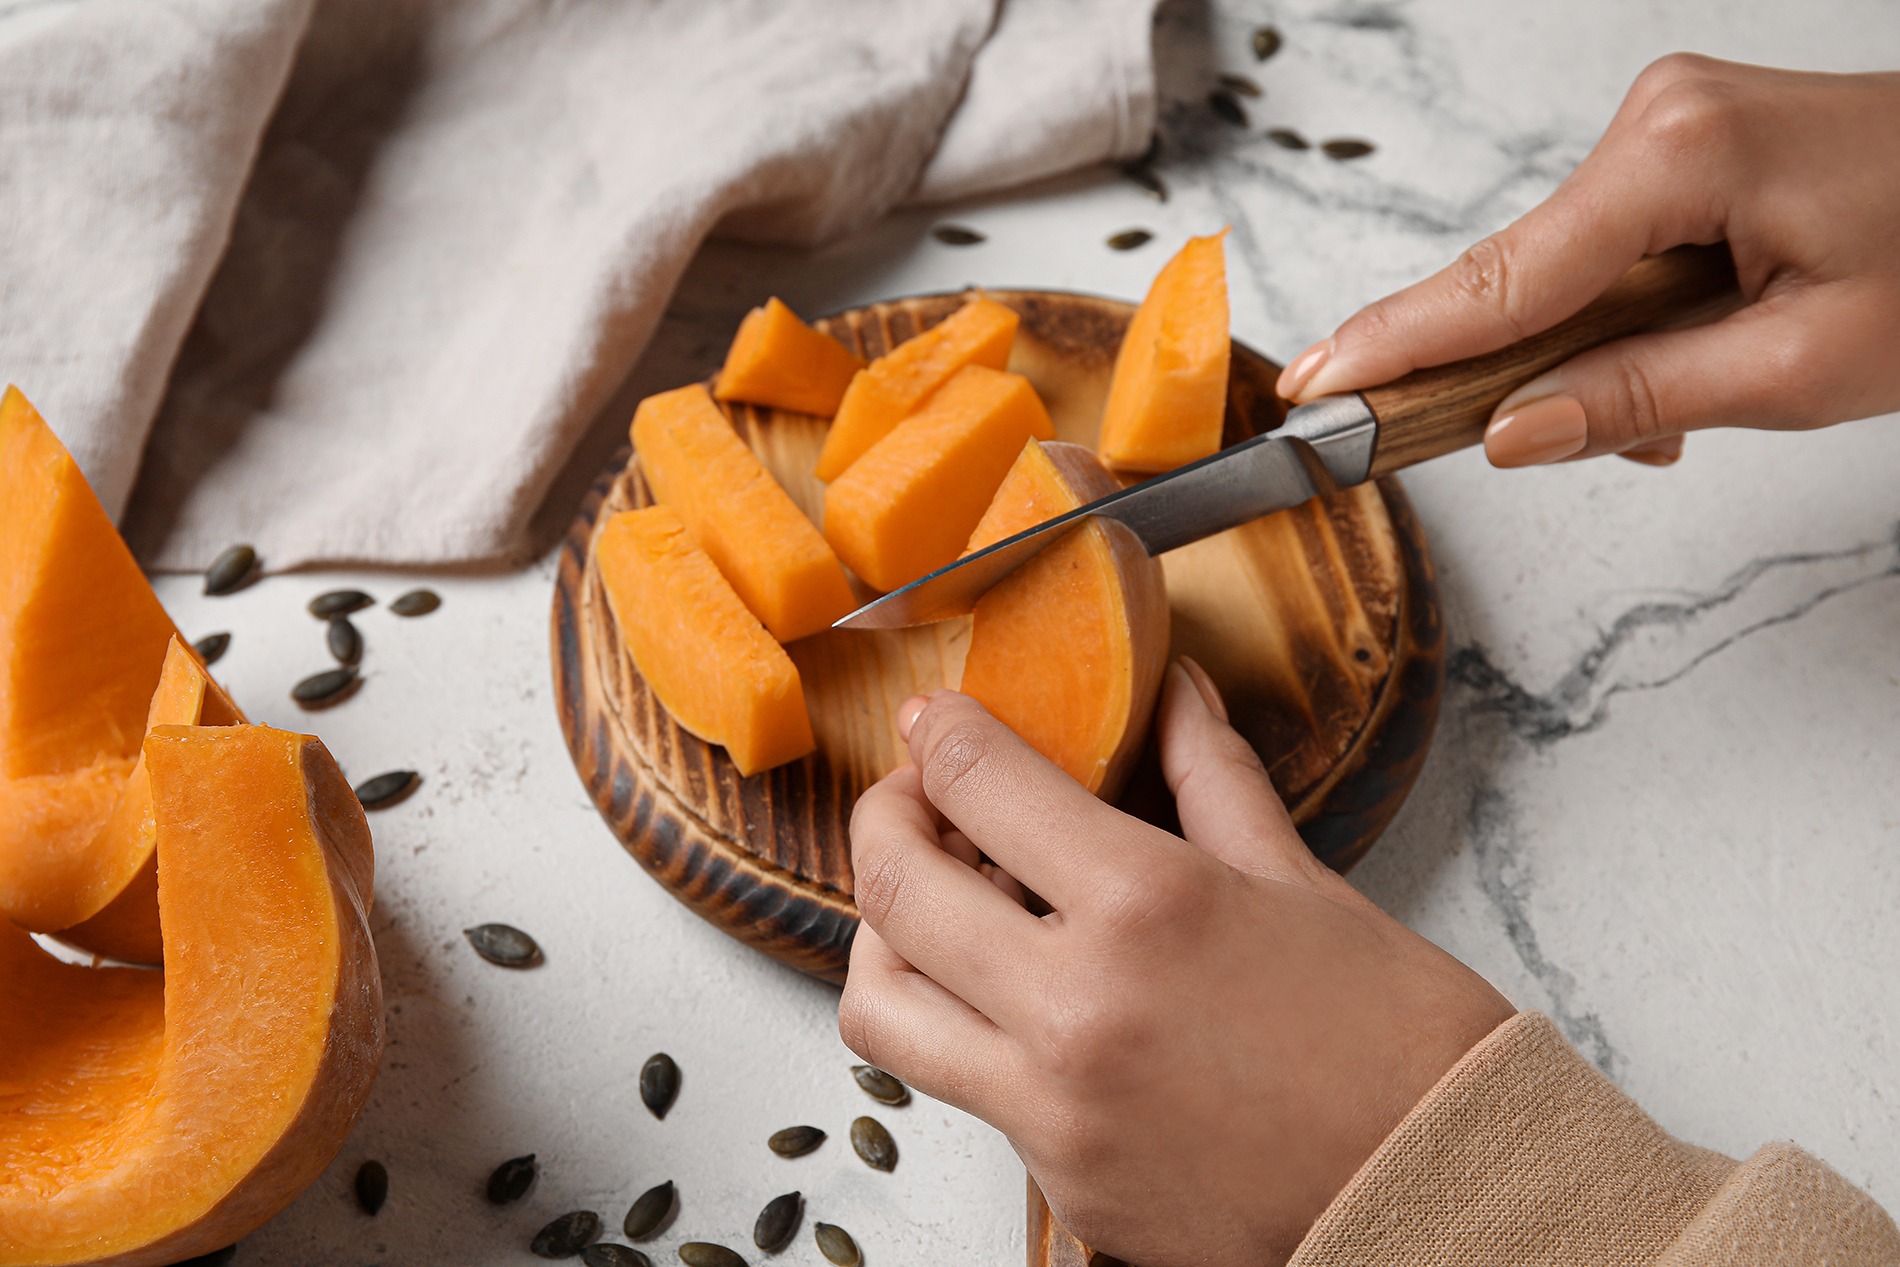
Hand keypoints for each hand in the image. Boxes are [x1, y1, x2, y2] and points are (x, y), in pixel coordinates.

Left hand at [837, 661, 1513, 1266]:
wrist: (1453, 1195)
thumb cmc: (1401, 1041)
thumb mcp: (1303, 884)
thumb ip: (1212, 779)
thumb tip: (1176, 692)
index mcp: (1145, 904)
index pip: (979, 782)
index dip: (943, 732)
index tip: (938, 719)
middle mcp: (1076, 1007)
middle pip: (893, 885)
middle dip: (882, 814)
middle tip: (912, 794)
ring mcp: (1056, 1108)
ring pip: (881, 1006)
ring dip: (884, 937)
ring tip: (934, 907)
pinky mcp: (1060, 1182)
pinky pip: (963, 1089)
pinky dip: (966, 1030)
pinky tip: (1022, 999)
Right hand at [1275, 55, 1899, 467]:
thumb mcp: (1802, 368)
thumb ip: (1639, 397)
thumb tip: (1510, 432)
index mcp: (1680, 157)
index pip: (1501, 279)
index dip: (1397, 344)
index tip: (1309, 387)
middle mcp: (1657, 119)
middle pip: (1521, 274)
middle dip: (1517, 373)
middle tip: (1513, 447)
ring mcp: (1670, 123)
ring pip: (1566, 271)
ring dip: (1591, 355)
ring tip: (1686, 415)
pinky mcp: (1687, 141)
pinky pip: (1610, 247)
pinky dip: (1627, 318)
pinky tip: (1692, 363)